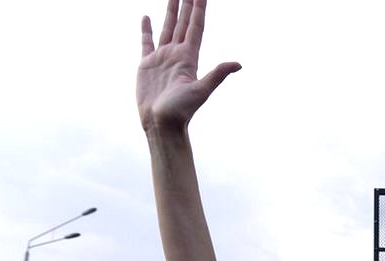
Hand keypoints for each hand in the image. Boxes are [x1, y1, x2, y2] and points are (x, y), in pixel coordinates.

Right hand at [137, 0, 241, 131]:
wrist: (162, 125)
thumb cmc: (181, 111)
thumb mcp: (201, 91)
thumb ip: (217, 75)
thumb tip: (238, 64)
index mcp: (190, 57)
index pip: (196, 26)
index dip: (199, 8)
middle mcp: (177, 54)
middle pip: (184, 23)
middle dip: (186, 4)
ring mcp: (162, 58)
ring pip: (167, 27)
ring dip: (170, 11)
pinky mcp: (147, 65)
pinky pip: (146, 42)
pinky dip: (146, 29)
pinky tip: (146, 16)